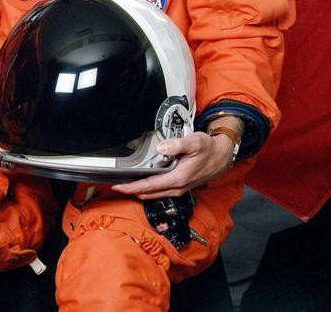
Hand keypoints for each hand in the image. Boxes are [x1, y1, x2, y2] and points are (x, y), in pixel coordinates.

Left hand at [111, 131, 235, 199]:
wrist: (222, 155)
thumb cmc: (209, 149)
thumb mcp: (194, 142)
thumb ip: (177, 144)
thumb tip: (161, 147)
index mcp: (178, 178)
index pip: (150, 186)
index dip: (132, 187)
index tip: (118, 186)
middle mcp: (178, 186)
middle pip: (149, 193)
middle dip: (132, 191)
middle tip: (115, 185)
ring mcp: (179, 188)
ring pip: (154, 194)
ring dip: (139, 191)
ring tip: (124, 185)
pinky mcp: (181, 186)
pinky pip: (161, 191)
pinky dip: (149, 189)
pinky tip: (142, 184)